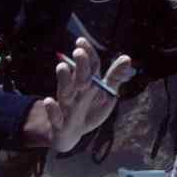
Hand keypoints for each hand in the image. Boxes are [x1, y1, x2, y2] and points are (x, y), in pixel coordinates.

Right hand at [53, 38, 132, 152]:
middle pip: (79, 76)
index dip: (88, 53)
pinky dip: (52, 110)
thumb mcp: (105, 96)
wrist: (70, 134)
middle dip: (80, 65)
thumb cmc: (89, 110)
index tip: (81, 41)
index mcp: (87, 83)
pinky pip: (55, 116)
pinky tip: (49, 101)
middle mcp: (75, 91)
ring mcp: (66, 106)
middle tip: (78, 53)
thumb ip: (114, 78)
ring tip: (62, 67)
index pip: (90, 65)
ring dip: (64, 80)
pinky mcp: (59, 123)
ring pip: (65, 92)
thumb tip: (126, 57)